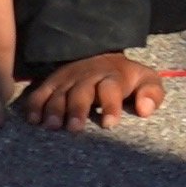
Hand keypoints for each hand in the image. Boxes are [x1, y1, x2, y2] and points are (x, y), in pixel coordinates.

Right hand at [18, 48, 174, 131]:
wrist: (101, 57)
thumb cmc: (125, 79)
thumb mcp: (146, 81)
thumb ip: (152, 94)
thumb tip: (145, 110)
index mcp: (112, 77)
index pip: (111, 89)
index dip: (110, 105)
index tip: (110, 124)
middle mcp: (88, 77)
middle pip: (81, 91)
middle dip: (78, 109)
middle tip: (75, 129)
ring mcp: (67, 80)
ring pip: (58, 94)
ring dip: (54, 109)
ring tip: (52, 126)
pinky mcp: (52, 83)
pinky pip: (39, 93)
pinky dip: (35, 106)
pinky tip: (33, 120)